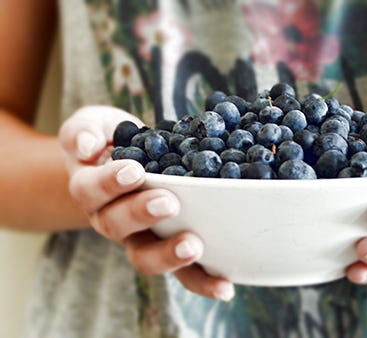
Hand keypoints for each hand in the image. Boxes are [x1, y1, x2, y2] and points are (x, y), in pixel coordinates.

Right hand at [59, 106, 234, 300]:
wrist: (127, 160)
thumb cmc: (111, 140)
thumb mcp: (93, 124)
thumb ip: (83, 129)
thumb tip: (84, 146)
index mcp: (91, 190)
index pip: (91, 191)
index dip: (110, 183)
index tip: (134, 170)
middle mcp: (111, 220)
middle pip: (117, 227)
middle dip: (142, 215)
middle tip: (168, 202)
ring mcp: (140, 239)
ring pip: (146, 258)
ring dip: (169, 255)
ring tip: (193, 245)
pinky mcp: (169, 249)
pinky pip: (182, 273)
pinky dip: (202, 281)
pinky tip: (225, 286)